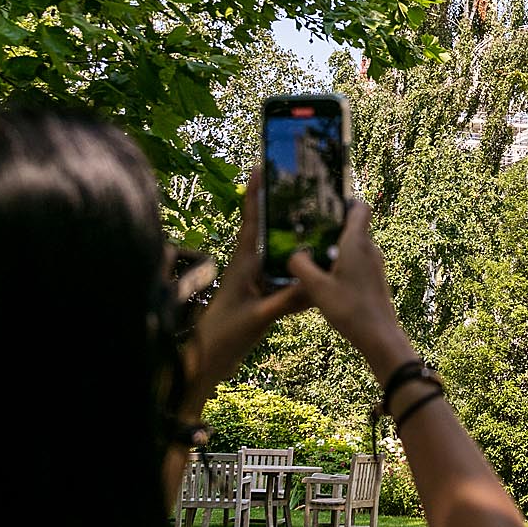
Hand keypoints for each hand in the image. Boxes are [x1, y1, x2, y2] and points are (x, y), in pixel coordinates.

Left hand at [181, 171, 308, 402]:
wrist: (208, 360)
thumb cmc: (224, 334)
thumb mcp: (258, 317)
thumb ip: (286, 301)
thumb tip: (315, 284)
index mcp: (244, 262)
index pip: (251, 220)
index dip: (255, 193)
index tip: (260, 166)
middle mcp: (250, 266)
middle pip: (269, 230)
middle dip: (283, 210)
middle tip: (303, 188)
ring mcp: (256, 281)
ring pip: (281, 254)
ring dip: (296, 241)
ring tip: (319, 225)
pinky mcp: (262, 296)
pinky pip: (286, 277)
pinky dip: (301, 272)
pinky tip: (319, 270)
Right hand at [287, 201, 412, 380]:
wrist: (380, 337)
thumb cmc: (350, 310)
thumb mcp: (316, 288)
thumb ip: (300, 266)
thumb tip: (293, 254)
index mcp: (357, 243)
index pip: (360, 207)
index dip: (345, 200)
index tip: (324, 204)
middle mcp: (370, 249)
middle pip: (354, 225)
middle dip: (332, 226)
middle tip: (308, 231)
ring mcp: (375, 264)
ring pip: (354, 245)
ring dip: (336, 246)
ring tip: (313, 255)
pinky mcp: (375, 278)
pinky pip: (358, 261)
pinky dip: (342, 262)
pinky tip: (326, 277)